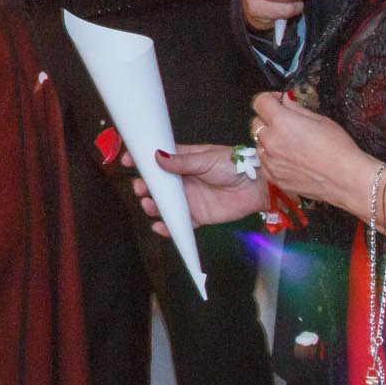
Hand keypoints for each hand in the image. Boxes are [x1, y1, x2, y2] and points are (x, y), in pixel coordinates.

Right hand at [126, 145, 267, 233]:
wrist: (258, 186)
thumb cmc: (233, 165)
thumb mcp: (206, 159)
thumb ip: (182, 161)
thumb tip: (156, 157)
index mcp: (183, 161)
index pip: (158, 159)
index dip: (142, 160)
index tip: (127, 161)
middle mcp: (182, 180)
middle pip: (157, 185)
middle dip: (144, 187)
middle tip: (140, 188)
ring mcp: (189, 199)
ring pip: (164, 205)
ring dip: (154, 206)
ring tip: (150, 206)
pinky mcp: (198, 216)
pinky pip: (180, 224)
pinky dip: (168, 227)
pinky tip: (160, 227)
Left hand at [252, 91, 374, 210]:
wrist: (348, 180)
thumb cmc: (339, 149)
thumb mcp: (321, 120)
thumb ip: (297, 109)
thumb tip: (285, 101)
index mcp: (281, 122)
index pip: (260, 102)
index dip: (269, 99)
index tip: (279, 102)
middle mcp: (271, 141)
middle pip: (256, 122)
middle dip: (268, 119)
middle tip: (285, 122)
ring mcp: (271, 162)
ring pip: (259, 143)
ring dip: (269, 140)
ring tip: (290, 143)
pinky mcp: (275, 178)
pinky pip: (265, 163)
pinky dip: (272, 158)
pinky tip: (289, 159)